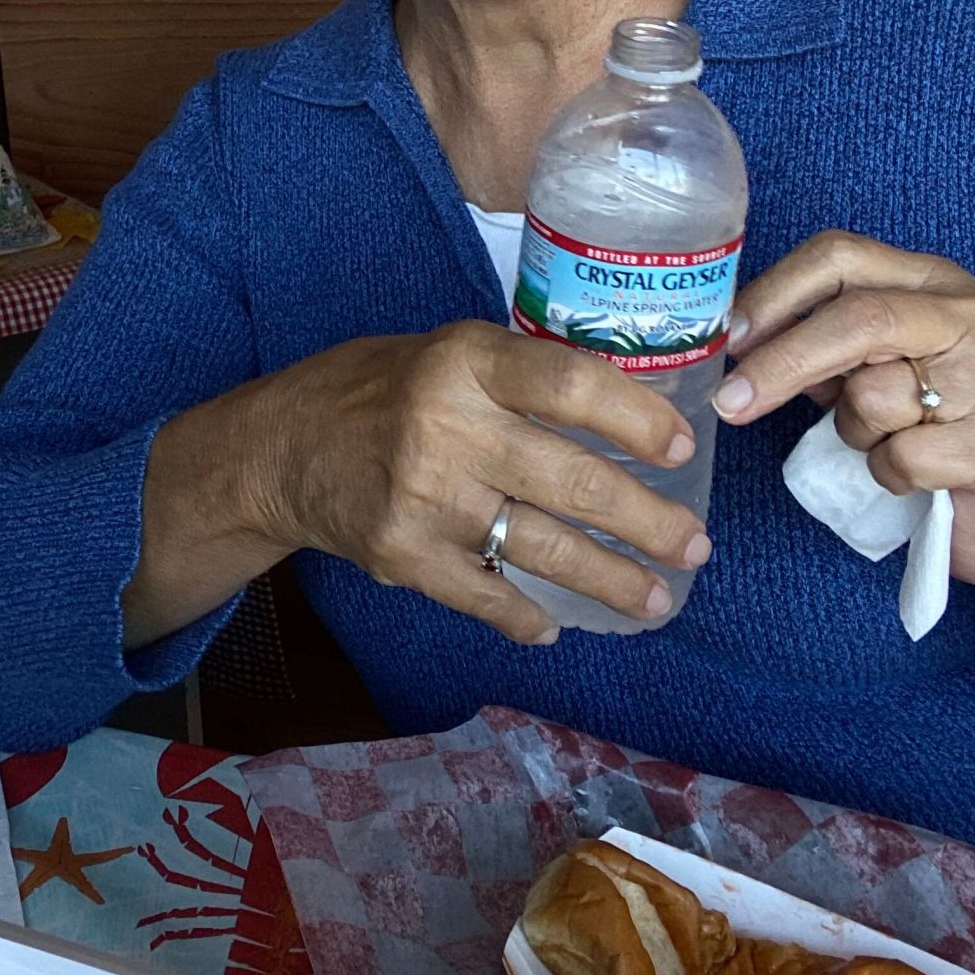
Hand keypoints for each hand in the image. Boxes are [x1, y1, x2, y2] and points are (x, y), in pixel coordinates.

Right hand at [245, 321, 713, 644]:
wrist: (279, 449)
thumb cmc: (379, 390)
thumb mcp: (448, 351)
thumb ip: (522, 377)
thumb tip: (629, 409)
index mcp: (465, 361)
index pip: (571, 385)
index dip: (637, 419)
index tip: (682, 449)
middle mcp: (448, 427)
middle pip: (573, 480)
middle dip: (648, 521)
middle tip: (694, 544)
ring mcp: (426, 499)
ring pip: (544, 549)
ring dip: (612, 582)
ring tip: (656, 598)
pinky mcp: (405, 557)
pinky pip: (488, 598)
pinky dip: (528, 618)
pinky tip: (557, 623)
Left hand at [713, 231, 974, 620]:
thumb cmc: (931, 431)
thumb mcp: (871, 371)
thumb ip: (822, 346)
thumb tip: (738, 340)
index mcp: (934, 281)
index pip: (841, 255)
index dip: (775, 293)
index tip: (728, 336)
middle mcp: (974, 315)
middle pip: (857, 317)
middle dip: (783, 361)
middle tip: (730, 402)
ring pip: (877, 394)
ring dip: (856, 432)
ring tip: (890, 441)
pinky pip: (903, 457)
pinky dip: (888, 475)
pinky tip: (919, 477)